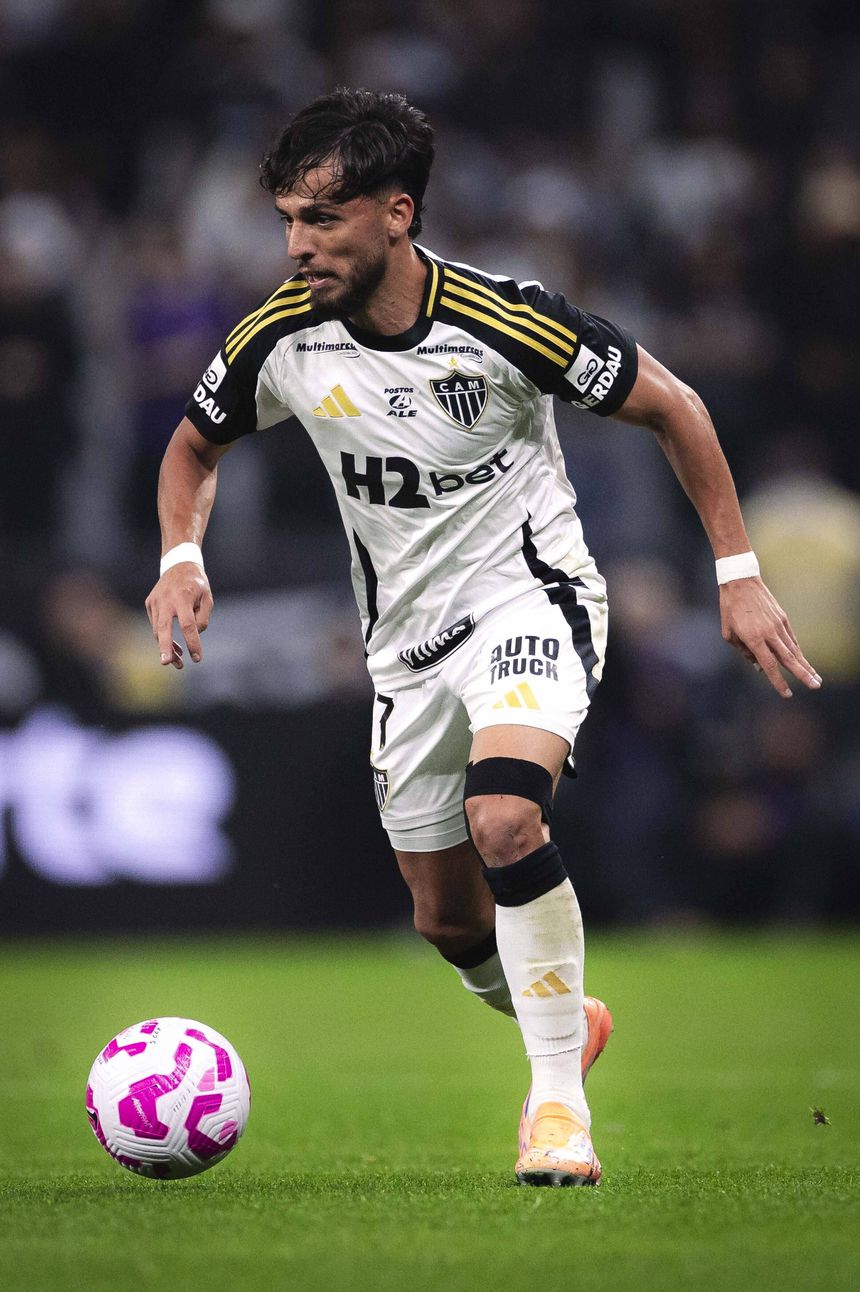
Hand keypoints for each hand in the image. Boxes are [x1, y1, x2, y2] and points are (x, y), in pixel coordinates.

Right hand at [145, 563, 212, 668]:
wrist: (178, 564)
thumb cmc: (196, 584)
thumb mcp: (207, 598)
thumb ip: (203, 617)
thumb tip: (195, 634)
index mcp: (183, 597)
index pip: (188, 625)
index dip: (193, 642)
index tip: (197, 658)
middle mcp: (166, 599)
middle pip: (163, 628)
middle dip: (165, 647)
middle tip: (166, 663)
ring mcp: (155, 601)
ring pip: (158, 630)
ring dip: (167, 648)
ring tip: (179, 663)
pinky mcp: (149, 603)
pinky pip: (156, 624)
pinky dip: (164, 637)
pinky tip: (175, 648)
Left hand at [719, 577, 820, 697]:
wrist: (741, 582)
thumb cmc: (730, 609)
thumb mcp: (729, 633)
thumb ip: (744, 651)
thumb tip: (759, 666)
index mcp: (753, 638)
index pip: (769, 665)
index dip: (778, 681)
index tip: (787, 693)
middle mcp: (768, 633)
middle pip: (788, 659)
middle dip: (803, 674)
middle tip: (816, 687)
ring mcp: (778, 624)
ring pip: (794, 649)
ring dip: (805, 664)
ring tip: (815, 677)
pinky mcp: (782, 617)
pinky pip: (791, 638)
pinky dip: (797, 650)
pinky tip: (802, 660)